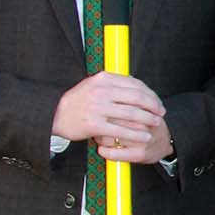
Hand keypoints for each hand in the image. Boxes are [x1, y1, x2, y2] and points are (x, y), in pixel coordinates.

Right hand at [54, 72, 168, 157]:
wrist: (53, 114)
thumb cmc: (76, 101)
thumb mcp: (92, 85)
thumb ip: (112, 84)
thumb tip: (136, 86)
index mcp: (103, 79)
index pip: (134, 84)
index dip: (150, 93)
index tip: (157, 101)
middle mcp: (101, 91)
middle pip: (136, 97)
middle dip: (153, 106)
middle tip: (161, 113)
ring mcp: (97, 108)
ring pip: (131, 114)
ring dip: (148, 120)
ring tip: (156, 124)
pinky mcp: (94, 124)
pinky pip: (120, 130)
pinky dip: (135, 134)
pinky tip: (144, 136)